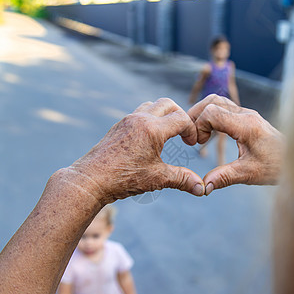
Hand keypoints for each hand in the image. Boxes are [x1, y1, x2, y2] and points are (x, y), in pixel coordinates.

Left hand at [68, 98, 204, 202]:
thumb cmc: (123, 179)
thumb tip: (202, 189)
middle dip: (180, 115)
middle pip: (167, 104)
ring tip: (168, 133)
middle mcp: (140, 119)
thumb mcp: (157, 179)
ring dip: (163, 114)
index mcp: (152, 129)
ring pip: (151, 105)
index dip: (192, 130)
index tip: (191, 144)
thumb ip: (182, 179)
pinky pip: (138, 113)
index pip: (181, 119)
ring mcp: (127, 120)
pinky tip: (149, 139)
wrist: (90, 179)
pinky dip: (149, 119)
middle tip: (183, 133)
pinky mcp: (119, 126)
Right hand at [188, 94, 282, 194]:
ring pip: (218, 101)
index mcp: (246, 125)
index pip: (212, 113)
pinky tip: (209, 133)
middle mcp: (246, 114)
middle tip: (191, 137)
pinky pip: (224, 107)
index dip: (198, 125)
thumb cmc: (277, 167)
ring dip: (203, 114)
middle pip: (212, 101)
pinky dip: (211, 116)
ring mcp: (247, 113)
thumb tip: (204, 188)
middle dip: (196, 116)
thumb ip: (224, 177)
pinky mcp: (247, 117)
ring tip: (197, 134)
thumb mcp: (249, 174)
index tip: (197, 143)